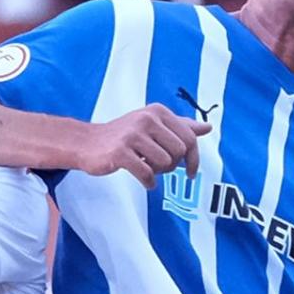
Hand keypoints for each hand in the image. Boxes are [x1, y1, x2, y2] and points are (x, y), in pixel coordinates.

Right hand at [79, 104, 209, 188]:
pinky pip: (146, 174)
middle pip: (179, 152)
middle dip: (172, 165)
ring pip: (164, 163)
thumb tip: (207, 128)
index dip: (194, 158)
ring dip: (158, 173)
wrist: (86, 143)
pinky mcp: (120, 153)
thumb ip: (180, 126)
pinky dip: (148, 182)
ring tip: (146, 168)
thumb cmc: (123, 136)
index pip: (189, 138)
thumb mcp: (152, 125)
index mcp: (157, 112)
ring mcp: (132, 135)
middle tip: (158, 167)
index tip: (191, 172)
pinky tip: (144, 180)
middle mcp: (146, 119)